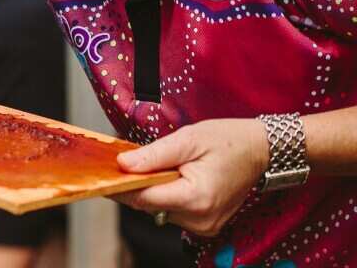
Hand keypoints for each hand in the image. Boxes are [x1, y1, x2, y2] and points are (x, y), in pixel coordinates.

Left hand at [113, 118, 268, 236]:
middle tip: (132, 160)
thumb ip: (153, 155)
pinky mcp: (205, 225)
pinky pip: (173, 211)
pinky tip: (173, 177)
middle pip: (149, 205)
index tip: (105, 171)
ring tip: (163, 166)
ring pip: (159, 209)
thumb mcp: (187, 139)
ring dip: (153, 189)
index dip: (122, 185)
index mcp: (196, 198)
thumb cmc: (228, 141)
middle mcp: (200, 219)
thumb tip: (123, 165)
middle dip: (137, 184)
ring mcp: (204, 226)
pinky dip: (166, 195)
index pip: (143, 199)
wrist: (260, 151)